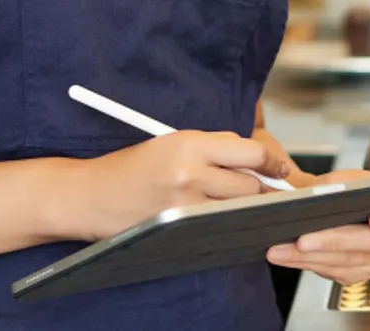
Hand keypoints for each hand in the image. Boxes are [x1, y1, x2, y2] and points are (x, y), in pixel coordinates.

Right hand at [52, 131, 292, 240]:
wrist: (91, 195)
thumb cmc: (132, 166)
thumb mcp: (172, 142)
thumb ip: (213, 147)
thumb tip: (254, 157)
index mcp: (189, 142)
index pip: (250, 152)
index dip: (271, 162)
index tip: (279, 167)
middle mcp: (190, 171)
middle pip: (251, 184)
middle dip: (260, 187)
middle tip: (261, 188)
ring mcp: (184, 203)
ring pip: (237, 207)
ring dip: (242, 205)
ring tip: (234, 201)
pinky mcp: (178, 226)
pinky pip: (217, 224)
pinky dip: (224, 220)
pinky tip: (219, 216)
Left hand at [266, 170, 369, 284]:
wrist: (343, 205)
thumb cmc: (353, 189)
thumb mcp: (352, 177)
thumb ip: (343, 184)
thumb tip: (321, 193)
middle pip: (368, 243)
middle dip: (333, 241)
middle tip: (304, 239)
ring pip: (344, 262)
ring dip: (308, 257)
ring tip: (280, 248)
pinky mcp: (355, 274)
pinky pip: (330, 271)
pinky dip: (304, 263)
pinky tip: (284, 255)